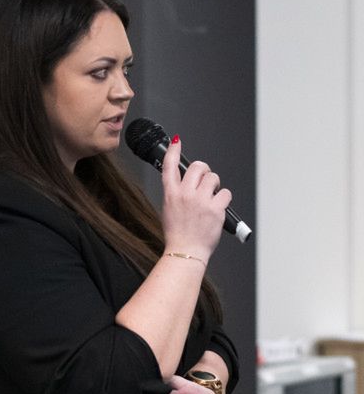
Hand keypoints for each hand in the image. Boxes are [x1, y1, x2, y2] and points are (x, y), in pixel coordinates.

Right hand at [161, 137, 231, 263]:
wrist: (185, 252)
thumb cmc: (178, 235)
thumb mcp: (168, 210)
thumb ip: (176, 194)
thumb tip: (186, 184)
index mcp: (171, 194)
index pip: (170, 166)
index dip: (173, 150)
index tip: (176, 141)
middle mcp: (185, 194)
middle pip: (197, 166)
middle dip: (204, 170)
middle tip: (205, 180)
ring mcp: (200, 201)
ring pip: (213, 177)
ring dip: (214, 185)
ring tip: (211, 197)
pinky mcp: (215, 209)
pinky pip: (225, 193)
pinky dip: (224, 198)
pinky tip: (218, 207)